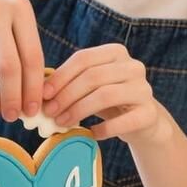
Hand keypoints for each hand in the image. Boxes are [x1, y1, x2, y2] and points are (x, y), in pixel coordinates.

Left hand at [41, 44, 166, 143]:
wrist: (142, 121)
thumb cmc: (108, 100)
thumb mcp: (90, 86)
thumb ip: (68, 83)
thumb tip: (37, 91)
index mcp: (116, 53)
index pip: (83, 59)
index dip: (61, 76)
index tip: (43, 94)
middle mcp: (133, 66)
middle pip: (93, 77)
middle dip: (66, 95)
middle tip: (49, 112)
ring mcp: (144, 89)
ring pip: (105, 95)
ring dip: (78, 110)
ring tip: (62, 123)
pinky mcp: (149, 114)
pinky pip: (121, 122)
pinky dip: (102, 129)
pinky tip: (90, 133)